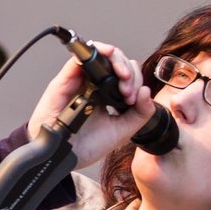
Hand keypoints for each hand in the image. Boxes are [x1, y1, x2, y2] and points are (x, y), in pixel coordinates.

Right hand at [27, 42, 153, 167]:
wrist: (64, 155)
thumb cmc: (86, 145)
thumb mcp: (121, 131)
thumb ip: (139, 114)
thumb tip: (146, 91)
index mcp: (107, 94)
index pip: (126, 74)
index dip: (135, 81)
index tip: (134, 99)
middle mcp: (93, 84)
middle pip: (115, 61)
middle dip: (129, 71)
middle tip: (128, 91)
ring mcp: (78, 81)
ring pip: (99, 54)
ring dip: (116, 60)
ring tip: (123, 77)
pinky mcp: (64, 80)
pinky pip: (77, 59)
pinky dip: (93, 54)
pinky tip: (106, 62)